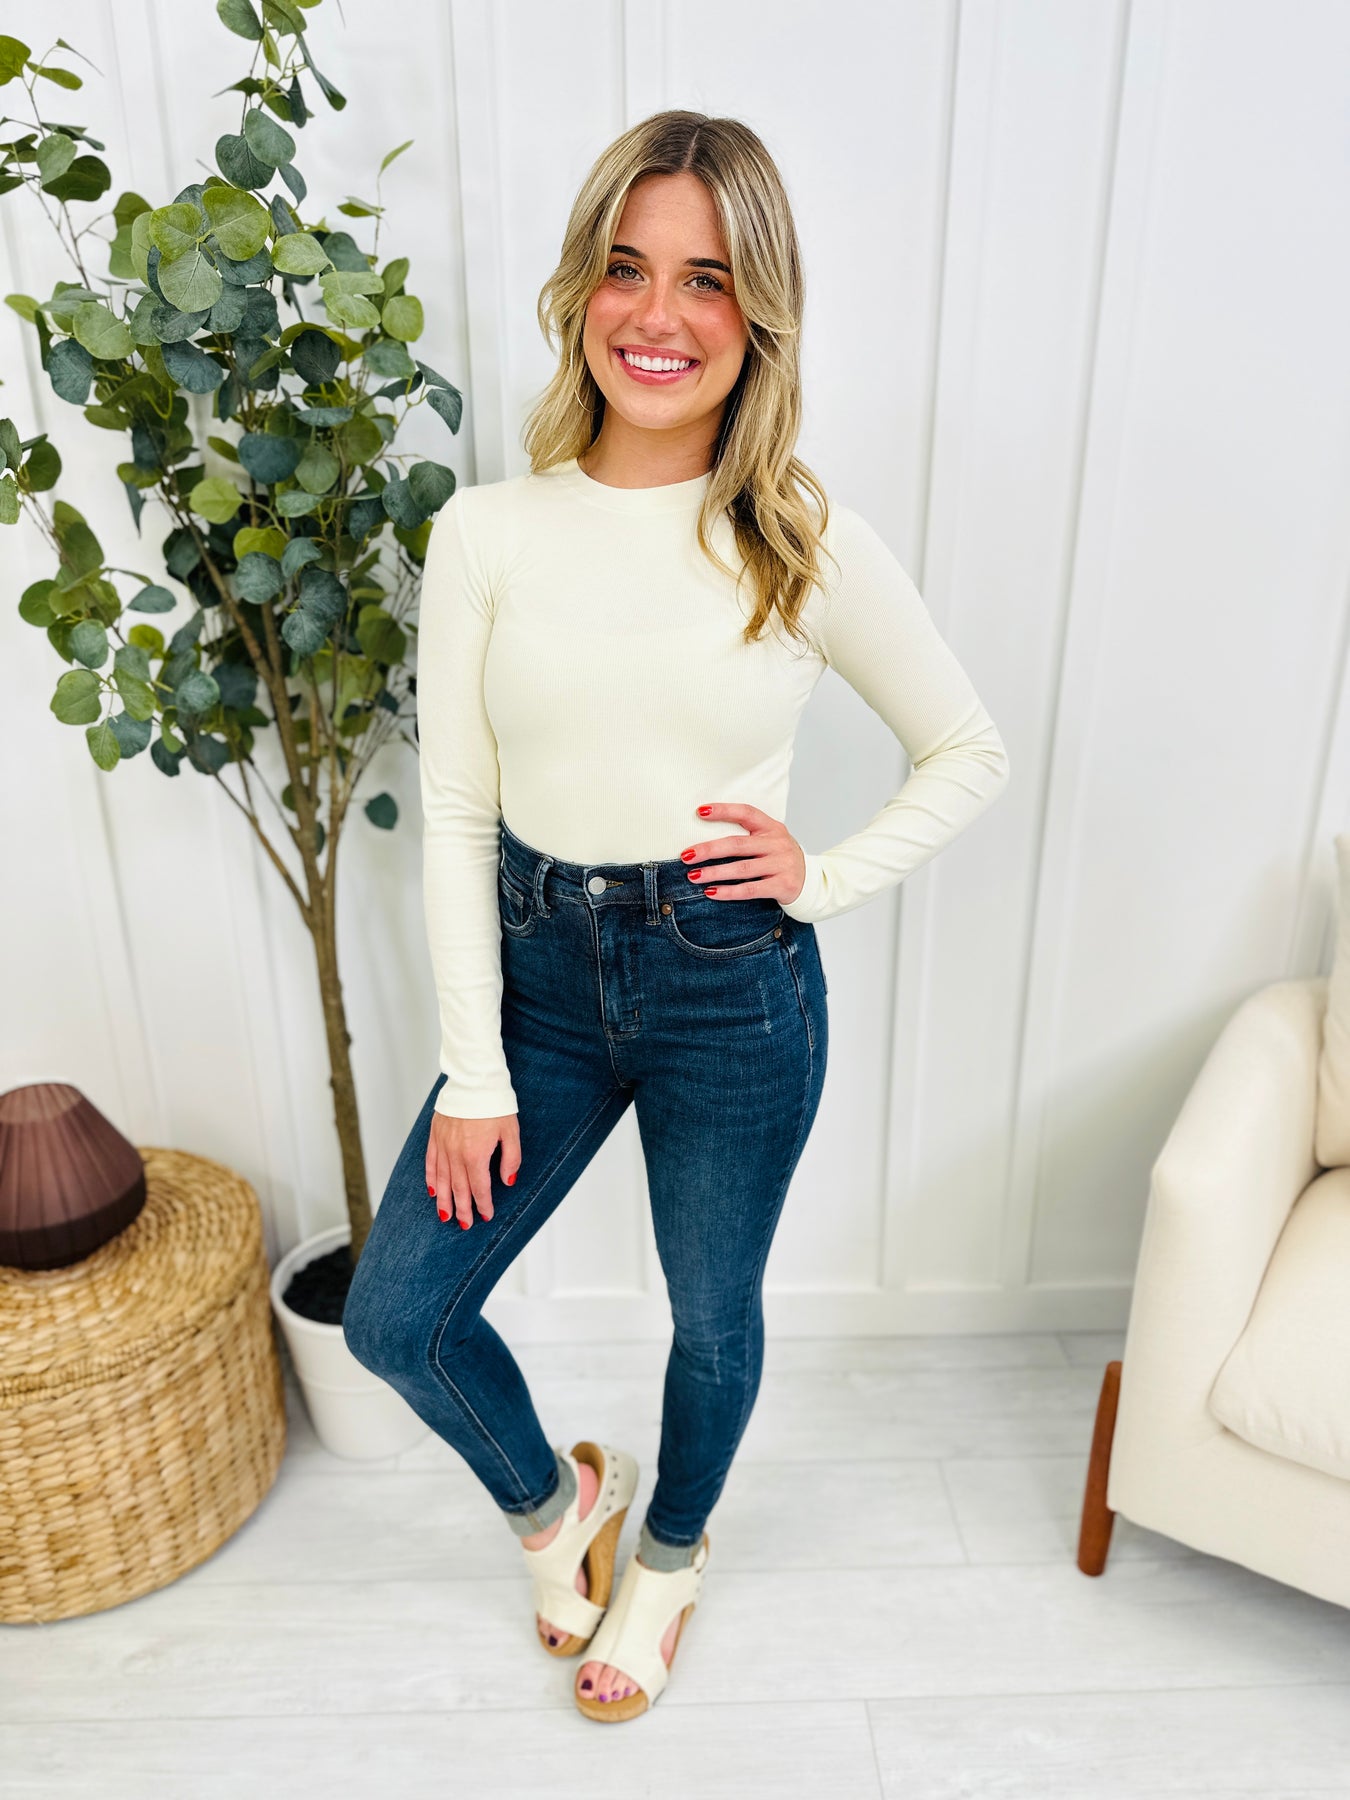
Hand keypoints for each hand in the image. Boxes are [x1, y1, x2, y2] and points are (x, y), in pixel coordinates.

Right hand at [426, 1110, 519, 1230]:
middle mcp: (456, 1154)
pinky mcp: (435, 1136)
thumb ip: (511, 1159)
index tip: (486, 1215)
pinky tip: (433, 1190)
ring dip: (444, 1200)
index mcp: (476, 1155)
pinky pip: (431, 1162)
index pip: (479, 1188)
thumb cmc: (495, 1105)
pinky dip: (431, 1178)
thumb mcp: (511, 1132)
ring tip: (445, 1216)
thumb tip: (507, 1181)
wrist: (474, 1081)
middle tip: (464, 1224)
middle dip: (462, 1209)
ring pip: (442, 1180)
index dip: (483, 1204)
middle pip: (459, 1189)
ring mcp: (443, 1145)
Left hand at [680, 802, 805, 904]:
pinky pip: (750, 889)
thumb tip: (705, 837)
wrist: (810, 881)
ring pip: (742, 869)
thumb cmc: (780, 858)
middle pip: (738, 844)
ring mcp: (781, 865)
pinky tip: (712, 892)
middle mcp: (777, 843)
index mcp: (772, 827)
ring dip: (714, 873)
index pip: (746, 813)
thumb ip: (747, 835)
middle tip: (686, 855)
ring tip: (694, 876)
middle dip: (709, 850)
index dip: (723, 811)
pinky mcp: (782, 885)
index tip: (700, 812)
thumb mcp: (770, 839)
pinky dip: (729, 892)